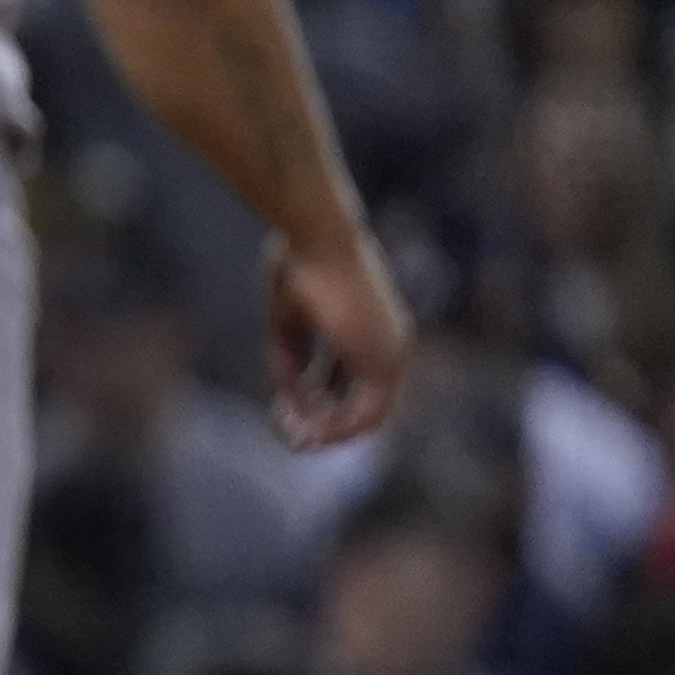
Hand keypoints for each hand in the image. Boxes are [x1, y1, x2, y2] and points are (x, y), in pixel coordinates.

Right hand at [266, 227, 410, 449]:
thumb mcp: (286, 322)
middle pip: (362, 403)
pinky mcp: (384, 362)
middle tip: (288, 434)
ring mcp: (391, 354)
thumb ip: (289, 362)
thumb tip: (286, 400)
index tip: (283, 407)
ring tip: (293, 437)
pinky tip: (307, 430)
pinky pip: (367, 415)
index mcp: (370, 331)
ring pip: (368, 416)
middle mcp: (389, 345)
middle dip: (323, 424)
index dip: (317, 400)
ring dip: (329, 432)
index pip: (350, 381)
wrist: (316, 237)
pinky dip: (337, 428)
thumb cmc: (298, 266)